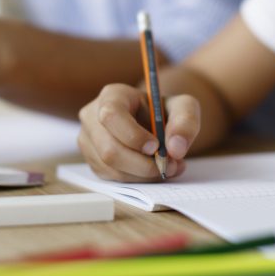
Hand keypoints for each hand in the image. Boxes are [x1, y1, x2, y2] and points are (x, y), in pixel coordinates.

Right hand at [77, 83, 199, 181]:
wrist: (154, 122)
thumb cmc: (164, 111)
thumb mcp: (184, 107)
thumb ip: (186, 122)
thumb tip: (176, 149)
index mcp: (112, 96)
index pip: (112, 115)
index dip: (133, 136)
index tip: (156, 147)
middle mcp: (92, 116)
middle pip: (109, 149)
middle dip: (142, 164)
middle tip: (170, 165)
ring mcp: (89, 140)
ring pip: (110, 167)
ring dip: (143, 174)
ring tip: (168, 167)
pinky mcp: (93, 160)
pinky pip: (111, 178)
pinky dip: (137, 179)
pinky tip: (153, 170)